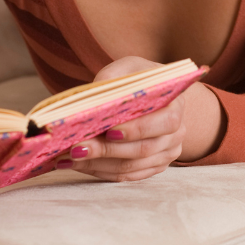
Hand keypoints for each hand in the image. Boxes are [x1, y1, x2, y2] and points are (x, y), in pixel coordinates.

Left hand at [54, 56, 223, 181]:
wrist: (152, 95)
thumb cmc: (139, 79)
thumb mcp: (129, 68)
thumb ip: (113, 79)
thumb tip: (90, 101)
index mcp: (176, 106)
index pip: (164, 122)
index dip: (137, 129)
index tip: (109, 131)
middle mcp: (175, 134)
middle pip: (143, 149)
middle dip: (107, 150)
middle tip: (76, 148)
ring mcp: (165, 154)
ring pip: (131, 167)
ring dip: (97, 164)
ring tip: (68, 157)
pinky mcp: (151, 167)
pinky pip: (125, 176)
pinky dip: (99, 171)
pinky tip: (77, 164)